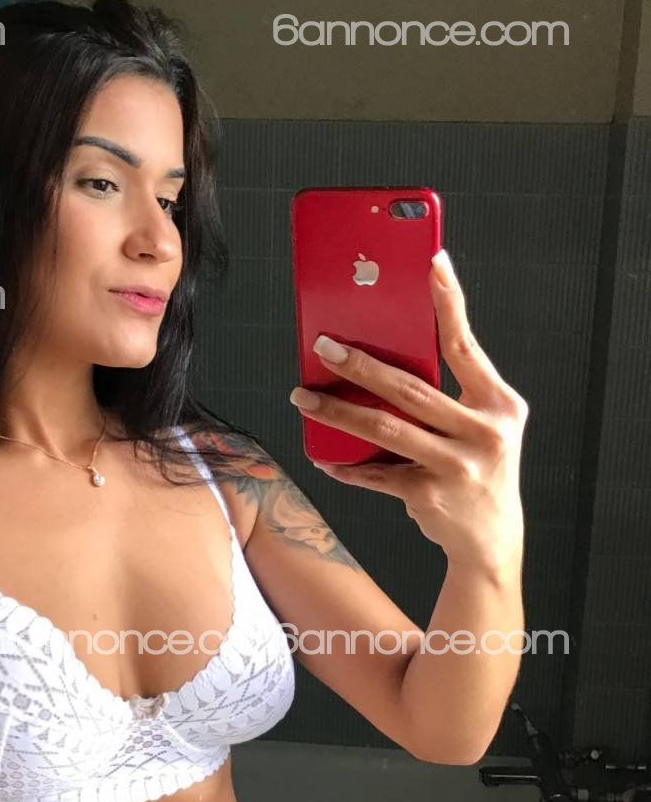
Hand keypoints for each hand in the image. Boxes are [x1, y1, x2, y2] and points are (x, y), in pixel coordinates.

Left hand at [289, 250, 527, 572]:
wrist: (491, 539)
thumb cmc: (479, 468)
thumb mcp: (480, 426)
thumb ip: (448, 395)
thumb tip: (381, 360)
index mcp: (499, 404)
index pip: (466, 345)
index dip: (448, 302)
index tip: (431, 262)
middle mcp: (484, 432)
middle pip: (411, 388)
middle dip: (360, 364)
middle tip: (323, 345)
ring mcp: (457, 466)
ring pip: (385, 429)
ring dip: (337, 411)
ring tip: (302, 397)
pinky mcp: (429, 495)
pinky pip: (376, 473)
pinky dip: (345, 465)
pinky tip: (322, 455)